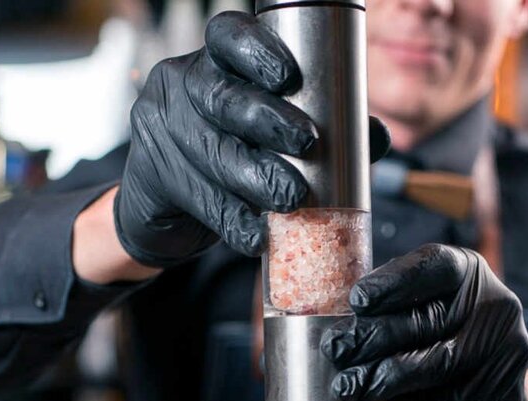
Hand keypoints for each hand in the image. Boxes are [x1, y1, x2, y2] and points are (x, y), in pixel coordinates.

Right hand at [114, 11, 388, 268]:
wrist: (167, 210)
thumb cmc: (230, 160)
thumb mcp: (267, 138)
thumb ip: (322, 131)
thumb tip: (376, 138)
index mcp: (215, 61)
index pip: (228, 36)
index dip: (257, 51)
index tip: (289, 77)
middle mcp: (182, 82)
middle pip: (222, 96)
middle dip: (268, 122)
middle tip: (306, 145)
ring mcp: (160, 125)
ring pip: (212, 152)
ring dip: (255, 179)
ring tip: (290, 200)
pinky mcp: (150, 173)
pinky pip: (198, 197)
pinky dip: (233, 220)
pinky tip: (257, 236)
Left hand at [321, 243, 527, 400]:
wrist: (487, 398)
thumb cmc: (437, 343)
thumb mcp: (423, 311)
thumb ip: (387, 309)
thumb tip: (332, 329)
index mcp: (469, 272)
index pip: (433, 266)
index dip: (394, 282)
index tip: (356, 300)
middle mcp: (493, 304)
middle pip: (426, 319)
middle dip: (372, 336)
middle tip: (334, 349)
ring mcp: (500, 349)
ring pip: (433, 365)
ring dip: (381, 379)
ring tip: (346, 386)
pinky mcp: (493, 392)